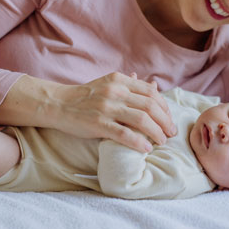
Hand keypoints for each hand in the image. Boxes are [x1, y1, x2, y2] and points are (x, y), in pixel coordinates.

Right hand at [54, 72, 176, 152]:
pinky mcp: (98, 123)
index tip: (169, 119)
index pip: (151, 92)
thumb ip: (129, 85)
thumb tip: (154, 87)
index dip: (165, 107)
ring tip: (162, 141)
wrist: (58, 103)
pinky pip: (124, 134)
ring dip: (157, 132)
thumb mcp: (108, 84)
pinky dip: (139, 142)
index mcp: (119, 80)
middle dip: (165, 121)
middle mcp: (115, 91)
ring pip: (142, 119)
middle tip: (171, 133)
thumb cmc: (85, 96)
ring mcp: (106, 107)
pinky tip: (146, 148)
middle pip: (151, 106)